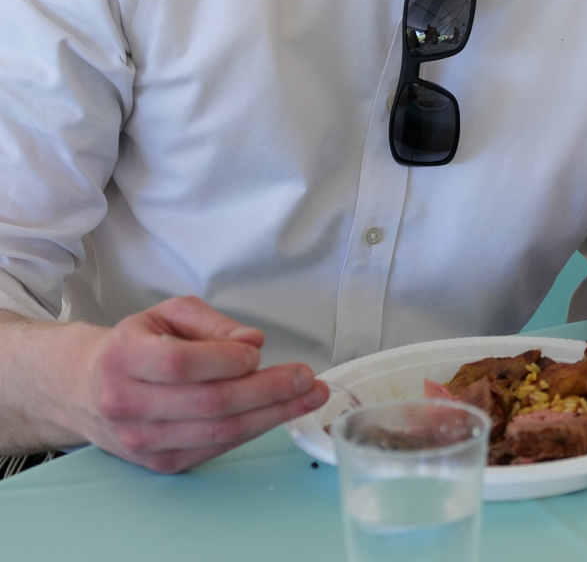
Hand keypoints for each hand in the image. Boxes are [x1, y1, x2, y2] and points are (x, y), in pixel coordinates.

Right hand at [52, 296, 327, 472]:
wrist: (86, 388)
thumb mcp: (168, 315)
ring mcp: (143, 441)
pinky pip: (216, 448)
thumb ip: (213, 323)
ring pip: (218, 432)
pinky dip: (253, 430)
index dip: (225, 358)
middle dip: (267, 390)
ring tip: (308, 396)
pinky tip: (279, 412)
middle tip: (306, 377)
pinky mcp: (161, 462)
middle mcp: (128, 405)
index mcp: (125, 359)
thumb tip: (253, 341)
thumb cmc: (135, 345)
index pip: (180, 363)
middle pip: (209, 402)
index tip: (257, 351)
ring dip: (272, 415)